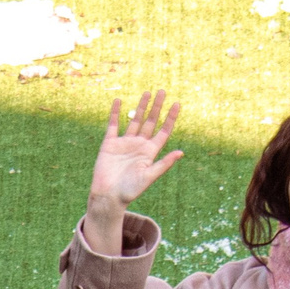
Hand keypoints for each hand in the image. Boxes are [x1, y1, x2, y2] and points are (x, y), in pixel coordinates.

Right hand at [84, 91, 183, 254]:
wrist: (107, 197)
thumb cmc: (129, 191)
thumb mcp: (148, 177)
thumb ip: (163, 164)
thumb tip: (181, 153)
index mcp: (149, 153)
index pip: (163, 132)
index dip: (170, 118)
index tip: (176, 104)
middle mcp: (138, 145)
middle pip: (150, 122)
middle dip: (156, 107)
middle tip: (162, 91)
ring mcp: (124, 143)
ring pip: (134, 120)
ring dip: (141, 107)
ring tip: (147, 92)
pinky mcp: (110, 144)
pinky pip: (113, 125)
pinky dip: (115, 113)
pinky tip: (119, 101)